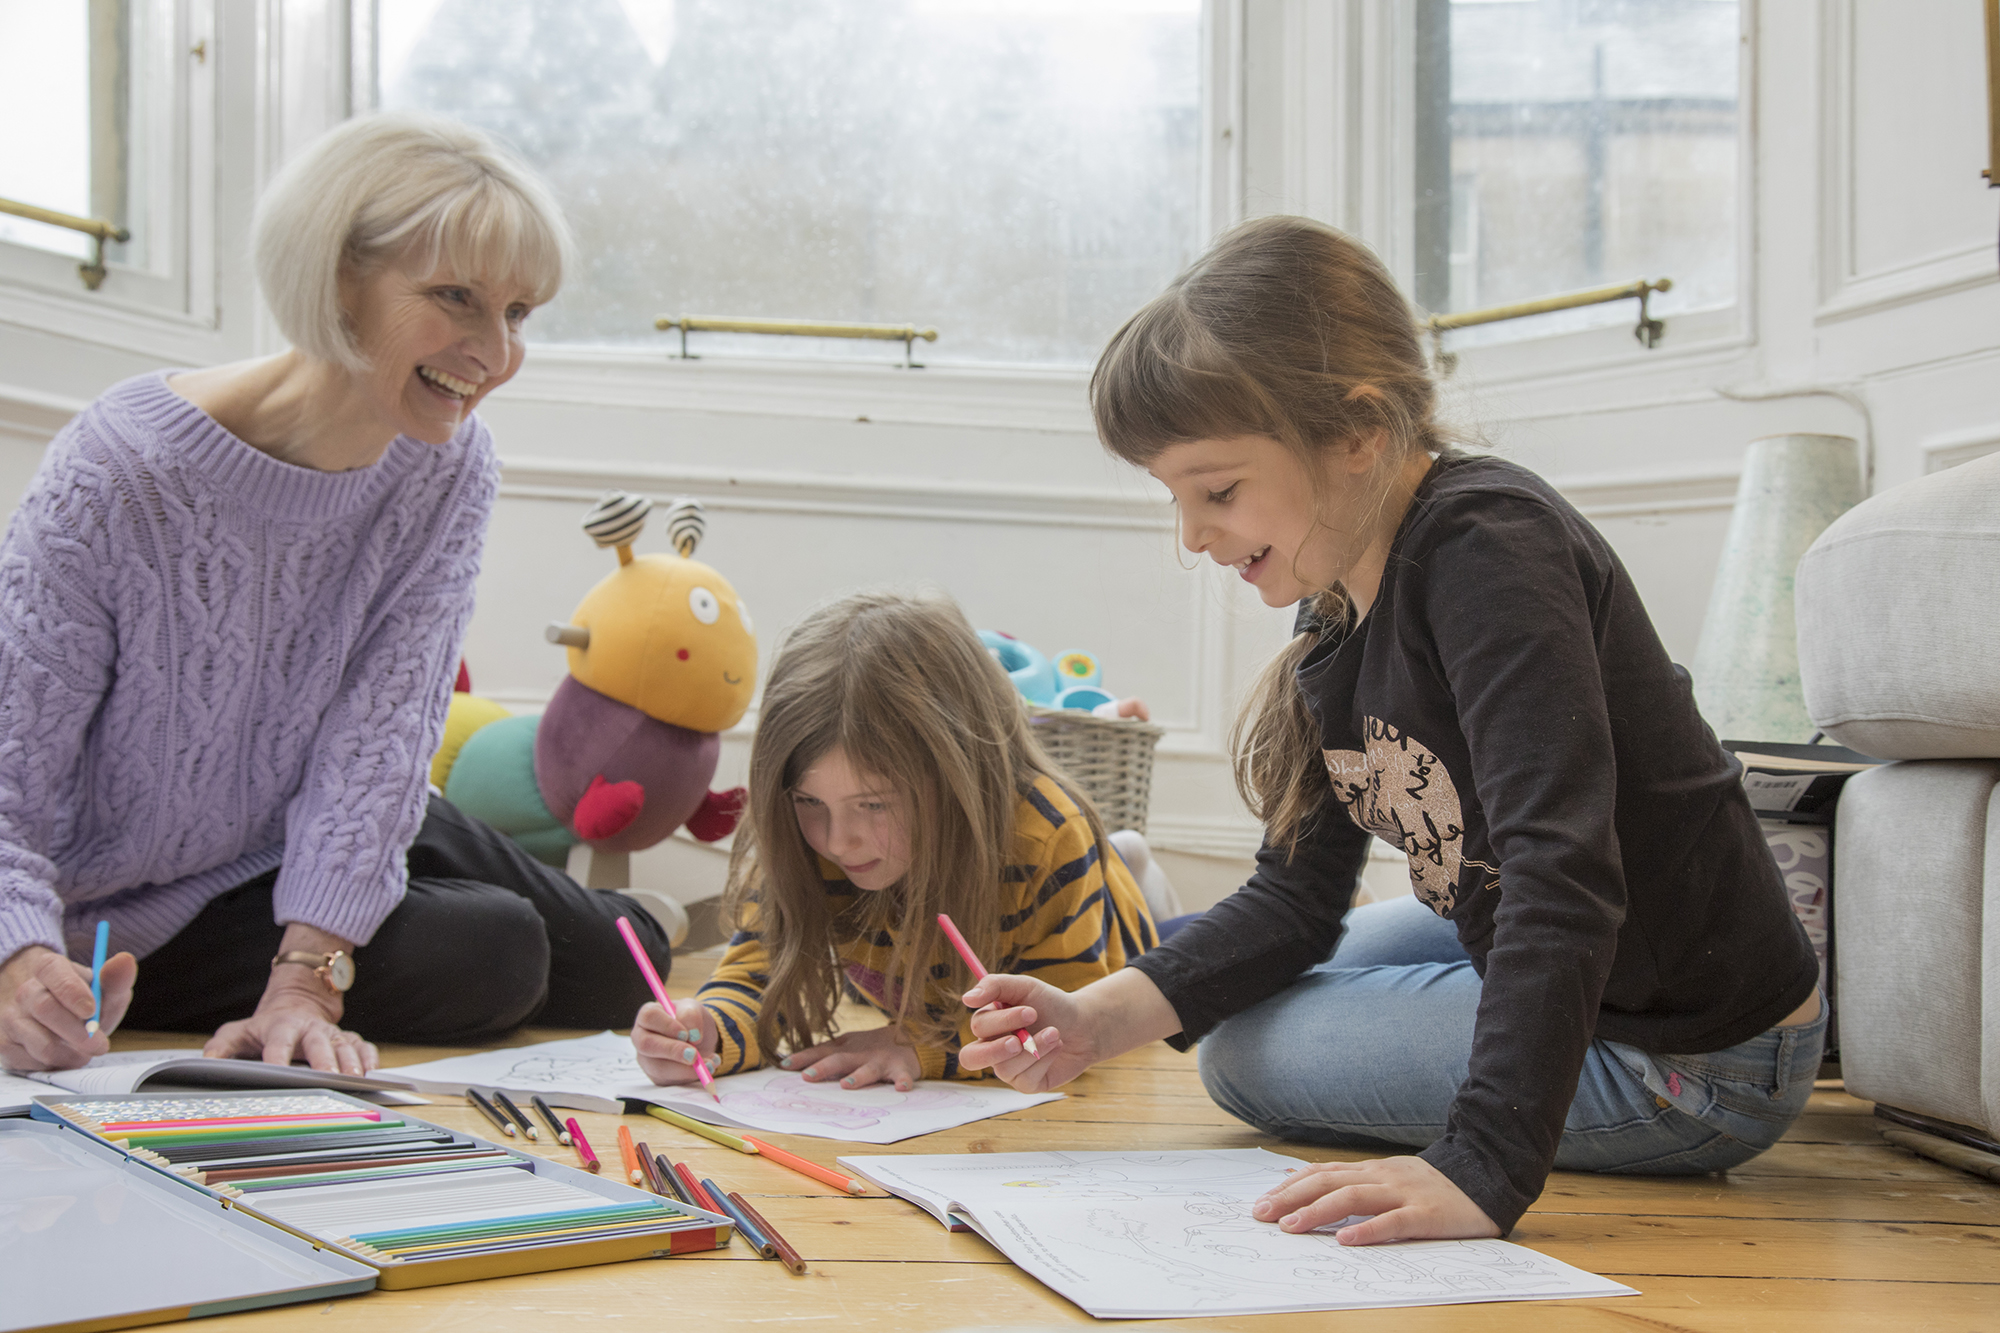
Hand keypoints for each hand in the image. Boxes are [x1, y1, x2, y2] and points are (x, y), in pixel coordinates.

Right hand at [0, 944, 136, 1070]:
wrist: (62, 1023)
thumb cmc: (87, 1004)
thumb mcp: (107, 991)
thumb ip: (116, 978)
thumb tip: (125, 960)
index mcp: (51, 968)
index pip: (52, 971)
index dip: (70, 991)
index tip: (90, 1011)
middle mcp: (26, 991)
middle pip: (44, 1008)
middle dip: (77, 1031)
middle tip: (99, 1045)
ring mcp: (11, 1017)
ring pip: (38, 1041)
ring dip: (68, 1053)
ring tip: (84, 1052)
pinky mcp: (4, 1044)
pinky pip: (29, 1061)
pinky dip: (53, 1064)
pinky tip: (63, 1056)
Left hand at [204, 975, 375, 1073]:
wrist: (299, 1002)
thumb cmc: (267, 1026)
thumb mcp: (238, 1032)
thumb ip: (220, 1047)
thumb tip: (205, 1065)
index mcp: (282, 1027)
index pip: (279, 1043)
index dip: (278, 1057)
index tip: (277, 1072)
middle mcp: (311, 1029)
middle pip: (320, 1044)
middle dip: (326, 1061)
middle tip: (329, 1078)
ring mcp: (333, 1033)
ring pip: (346, 1046)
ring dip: (351, 1063)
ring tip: (355, 1081)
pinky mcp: (349, 1038)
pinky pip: (364, 1048)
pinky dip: (370, 1060)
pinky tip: (372, 1074)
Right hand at [633, 997, 718, 1085]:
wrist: (697, 1038)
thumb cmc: (689, 1020)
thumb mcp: (693, 1008)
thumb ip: (691, 1015)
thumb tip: (693, 1035)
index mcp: (648, 1015)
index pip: (649, 1017)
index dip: (666, 1025)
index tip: (686, 1033)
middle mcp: (642, 1037)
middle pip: (647, 1044)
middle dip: (673, 1051)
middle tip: (694, 1055)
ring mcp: (647, 1059)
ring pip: (659, 1068)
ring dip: (686, 1068)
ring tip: (709, 1064)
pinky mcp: (657, 1076)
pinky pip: (671, 1080)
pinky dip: (692, 1075)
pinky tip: (708, 1067)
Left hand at [778, 1025, 922, 1090]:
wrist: (910, 1036)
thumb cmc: (871, 1046)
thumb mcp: (847, 1045)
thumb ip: (825, 1054)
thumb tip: (793, 1066)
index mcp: (846, 1048)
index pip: (821, 1052)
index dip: (803, 1058)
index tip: (783, 1065)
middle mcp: (861, 1053)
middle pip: (840, 1060)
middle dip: (823, 1067)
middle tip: (807, 1076)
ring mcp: (881, 1060)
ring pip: (868, 1069)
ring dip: (858, 1077)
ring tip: (846, 1085)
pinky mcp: (901, 1068)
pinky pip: (902, 1076)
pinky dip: (902, 1081)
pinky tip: (901, 1088)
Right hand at [956, 972, 1083, 1090]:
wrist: (1083, 1025)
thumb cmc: (1051, 1004)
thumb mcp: (1025, 987)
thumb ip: (995, 986)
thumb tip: (966, 998)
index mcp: (988, 1025)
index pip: (978, 1027)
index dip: (1002, 1021)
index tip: (1032, 1011)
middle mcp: (992, 1048)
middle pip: (970, 1058)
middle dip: (996, 1050)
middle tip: (1019, 1041)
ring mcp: (1008, 1069)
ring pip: (1004, 1069)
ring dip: (1034, 1049)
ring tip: (1054, 1034)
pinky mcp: (1026, 1084)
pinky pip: (1025, 1079)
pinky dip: (1045, 1060)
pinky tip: (1057, 1047)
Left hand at [1251, 1156, 1501, 1244]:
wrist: (1487, 1175)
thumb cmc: (1433, 1186)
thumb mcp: (1390, 1178)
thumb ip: (1356, 1182)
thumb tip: (1311, 1185)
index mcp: (1371, 1170)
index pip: (1321, 1173)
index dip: (1289, 1186)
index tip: (1261, 1202)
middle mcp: (1381, 1177)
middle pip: (1328, 1182)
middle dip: (1290, 1197)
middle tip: (1261, 1215)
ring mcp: (1403, 1193)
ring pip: (1354, 1197)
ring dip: (1318, 1212)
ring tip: (1291, 1227)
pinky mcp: (1426, 1214)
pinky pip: (1394, 1221)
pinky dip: (1368, 1230)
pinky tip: (1347, 1240)